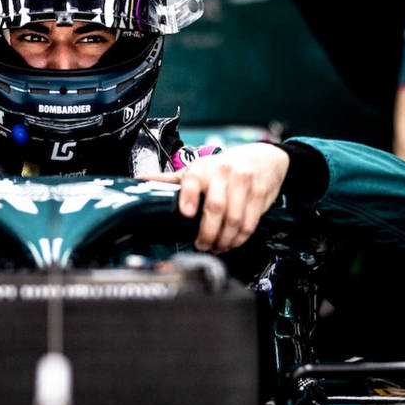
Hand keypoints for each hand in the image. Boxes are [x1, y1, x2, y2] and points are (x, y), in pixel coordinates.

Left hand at [140, 142, 288, 253]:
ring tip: (216, 246)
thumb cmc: (225, 166)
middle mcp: (224, 173)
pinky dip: (240, 238)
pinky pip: (250, 223)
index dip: (189, 197)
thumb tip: (140, 180)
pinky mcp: (259, 195)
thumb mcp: (197, 169)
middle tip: (201, 244)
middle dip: (207, 233)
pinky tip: (232, 242)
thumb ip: (171, 179)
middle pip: (215, 208)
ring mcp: (244, 183)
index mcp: (203, 168)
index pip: (193, 180)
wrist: (264, 158)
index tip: (187, 213)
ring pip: (234, 219)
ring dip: (224, 240)